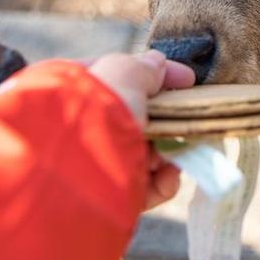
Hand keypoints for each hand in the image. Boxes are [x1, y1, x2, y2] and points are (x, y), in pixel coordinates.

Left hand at [88, 50, 194, 208]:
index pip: (120, 76)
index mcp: (73, 90)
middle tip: (187, 120)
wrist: (72, 172)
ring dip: (166, 153)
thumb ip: (142, 68)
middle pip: (136, 118)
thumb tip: (156, 62)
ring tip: (172, 155)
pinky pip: (142, 188)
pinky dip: (161, 183)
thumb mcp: (123, 75)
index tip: (188, 81)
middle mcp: (81, 125)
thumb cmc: (95, 112)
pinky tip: (169, 177)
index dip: (156, 75)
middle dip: (166, 121)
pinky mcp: (106, 196)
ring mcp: (93, 163)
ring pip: (143, 153)